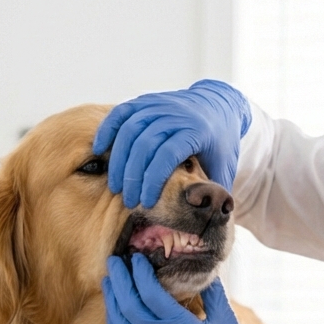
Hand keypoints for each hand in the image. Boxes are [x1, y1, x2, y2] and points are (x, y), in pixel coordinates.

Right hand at [93, 80, 251, 208]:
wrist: (219, 106)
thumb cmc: (220, 144)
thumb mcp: (224, 168)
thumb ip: (215, 193)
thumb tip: (206, 222)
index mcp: (197, 130)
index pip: (167, 155)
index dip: (153, 181)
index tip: (147, 203)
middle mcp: (176, 114)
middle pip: (144, 144)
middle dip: (133, 176)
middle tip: (128, 201)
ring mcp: (159, 105)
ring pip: (129, 129)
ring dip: (118, 160)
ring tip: (116, 185)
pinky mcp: (145, 101)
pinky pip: (120, 113)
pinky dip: (107, 130)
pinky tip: (99, 150)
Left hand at [103, 254, 283, 323]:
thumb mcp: (227, 321)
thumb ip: (214, 293)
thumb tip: (205, 268)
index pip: (150, 294)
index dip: (140, 274)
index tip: (136, 258)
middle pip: (129, 307)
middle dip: (120, 281)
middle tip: (114, 262)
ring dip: (112, 303)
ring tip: (109, 283)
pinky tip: (113, 315)